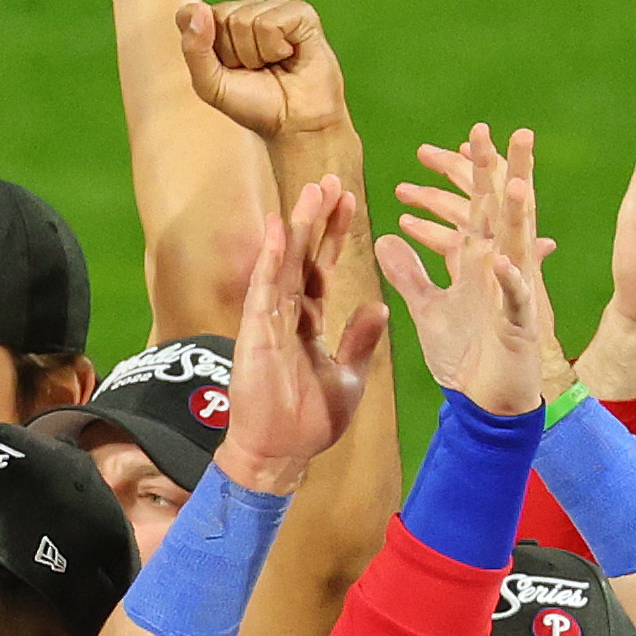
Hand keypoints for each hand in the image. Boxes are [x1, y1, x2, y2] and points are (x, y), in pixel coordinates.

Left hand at [177, 0, 347, 140]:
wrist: (292, 121)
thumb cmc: (252, 102)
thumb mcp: (210, 85)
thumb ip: (194, 49)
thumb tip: (198, 8)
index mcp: (219, 22)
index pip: (191, 15)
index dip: (205, 49)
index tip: (225, 68)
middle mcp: (246, 9)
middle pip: (220, 17)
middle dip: (233, 53)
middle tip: (253, 69)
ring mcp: (273, 7)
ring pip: (245, 20)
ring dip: (256, 55)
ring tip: (272, 64)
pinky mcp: (300, 12)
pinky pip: (271, 23)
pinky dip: (276, 48)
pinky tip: (288, 54)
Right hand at [215, 176, 382, 494]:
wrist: (281, 455)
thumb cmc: (309, 422)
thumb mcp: (350, 376)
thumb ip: (361, 340)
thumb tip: (380, 304)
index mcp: (308, 324)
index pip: (321, 269)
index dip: (334, 235)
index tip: (349, 201)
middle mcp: (286, 317)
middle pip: (303, 258)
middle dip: (317, 220)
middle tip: (330, 180)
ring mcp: (268, 323)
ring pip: (285, 265)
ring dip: (298, 228)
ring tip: (312, 190)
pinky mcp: (255, 335)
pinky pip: (265, 291)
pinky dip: (273, 260)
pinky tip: (283, 230)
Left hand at [378, 124, 550, 417]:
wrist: (485, 404)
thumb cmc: (466, 356)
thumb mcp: (429, 308)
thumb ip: (410, 272)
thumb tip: (386, 236)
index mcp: (477, 263)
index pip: (473, 208)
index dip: (467, 175)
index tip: (455, 140)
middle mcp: (499, 271)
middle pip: (499, 212)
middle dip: (497, 174)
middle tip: (497, 130)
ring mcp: (512, 296)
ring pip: (517, 247)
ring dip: (515, 217)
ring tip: (512, 182)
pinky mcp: (516, 328)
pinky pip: (514, 301)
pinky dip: (508, 283)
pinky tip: (500, 262)